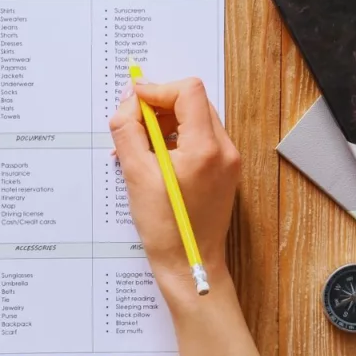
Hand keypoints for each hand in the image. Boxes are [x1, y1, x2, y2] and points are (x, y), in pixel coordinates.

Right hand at [109, 78, 239, 295]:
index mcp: (206, 148)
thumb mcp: (135, 174)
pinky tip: (154, 158)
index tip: (134, 100)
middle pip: (193, 103)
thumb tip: (127, 102)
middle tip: (132, 122)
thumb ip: (127, 130)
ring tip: (138, 145)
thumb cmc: (165, 228)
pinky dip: (176, 139)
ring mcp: (228, 161)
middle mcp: (224, 150)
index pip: (188, 91)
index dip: (157, 90)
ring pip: (196, 120)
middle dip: (159, 106)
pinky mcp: (224, 172)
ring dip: (165, 123)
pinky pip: (200, 140)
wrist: (189, 265)